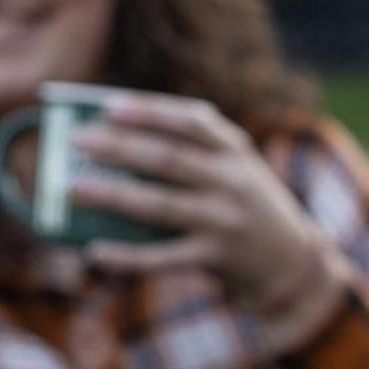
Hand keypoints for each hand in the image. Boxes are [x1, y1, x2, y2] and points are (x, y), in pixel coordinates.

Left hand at [70, 94, 341, 320]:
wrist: (294, 261)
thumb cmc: (248, 205)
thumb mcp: (237, 169)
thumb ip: (193, 152)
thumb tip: (113, 146)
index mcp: (237, 152)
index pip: (193, 122)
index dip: (151, 113)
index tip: (110, 107)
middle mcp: (234, 183)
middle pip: (168, 160)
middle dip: (119, 148)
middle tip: (77, 140)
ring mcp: (225, 222)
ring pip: (160, 206)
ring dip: (113, 195)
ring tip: (74, 187)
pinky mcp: (216, 258)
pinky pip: (164, 258)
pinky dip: (128, 257)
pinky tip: (96, 252)